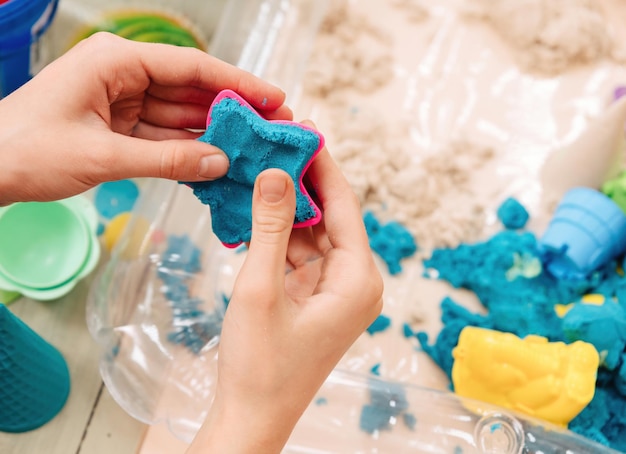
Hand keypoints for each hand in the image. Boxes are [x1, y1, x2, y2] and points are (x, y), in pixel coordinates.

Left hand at [0, 32, 291, 205]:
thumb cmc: (28, 151)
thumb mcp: (103, 156)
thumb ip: (167, 159)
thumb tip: (220, 162)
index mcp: (117, 62)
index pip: (191, 68)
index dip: (237, 83)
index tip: (273, 97)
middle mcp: (123, 75)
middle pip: (190, 90)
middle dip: (231, 109)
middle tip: (273, 125)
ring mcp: (121, 102)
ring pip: (180, 115)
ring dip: (213, 132)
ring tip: (253, 146)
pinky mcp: (118, 127)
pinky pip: (163, 135)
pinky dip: (188, 149)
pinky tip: (217, 159)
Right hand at [187, 140, 382, 452]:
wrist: (251, 417)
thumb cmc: (259, 364)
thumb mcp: (261, 288)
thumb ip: (269, 227)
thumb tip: (275, 172)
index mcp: (358, 280)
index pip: (345, 206)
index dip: (323, 167)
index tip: (304, 131)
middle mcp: (355, 282)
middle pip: (331, 217)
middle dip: (301, 184)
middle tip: (273, 146)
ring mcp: (335, 291)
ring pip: (313, 234)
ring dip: (286, 209)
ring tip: (259, 171)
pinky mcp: (315, 298)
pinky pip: (300, 254)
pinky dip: (279, 236)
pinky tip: (255, 212)